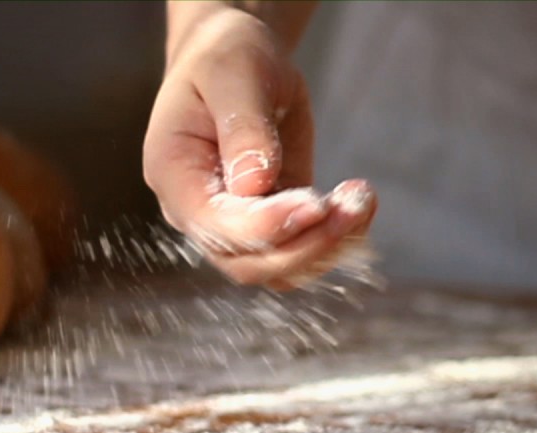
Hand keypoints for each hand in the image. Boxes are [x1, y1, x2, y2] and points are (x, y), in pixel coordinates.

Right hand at [143, 3, 376, 289]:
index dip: (267, 226)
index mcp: (175, 176)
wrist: (234, 60)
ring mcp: (234, 226)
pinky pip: (301, 253)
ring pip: (279, 270)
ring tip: (362, 199)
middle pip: (248, 264)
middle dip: (307, 244)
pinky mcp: (271, 223)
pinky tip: (360, 204)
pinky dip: (336, 241)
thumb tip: (255, 185)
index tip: (316, 204)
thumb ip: (243, 129)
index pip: (217, 226)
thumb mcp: (232, 75)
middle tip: (354, 205)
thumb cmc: (225, 58)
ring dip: (328, 247)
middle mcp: (198, 213)